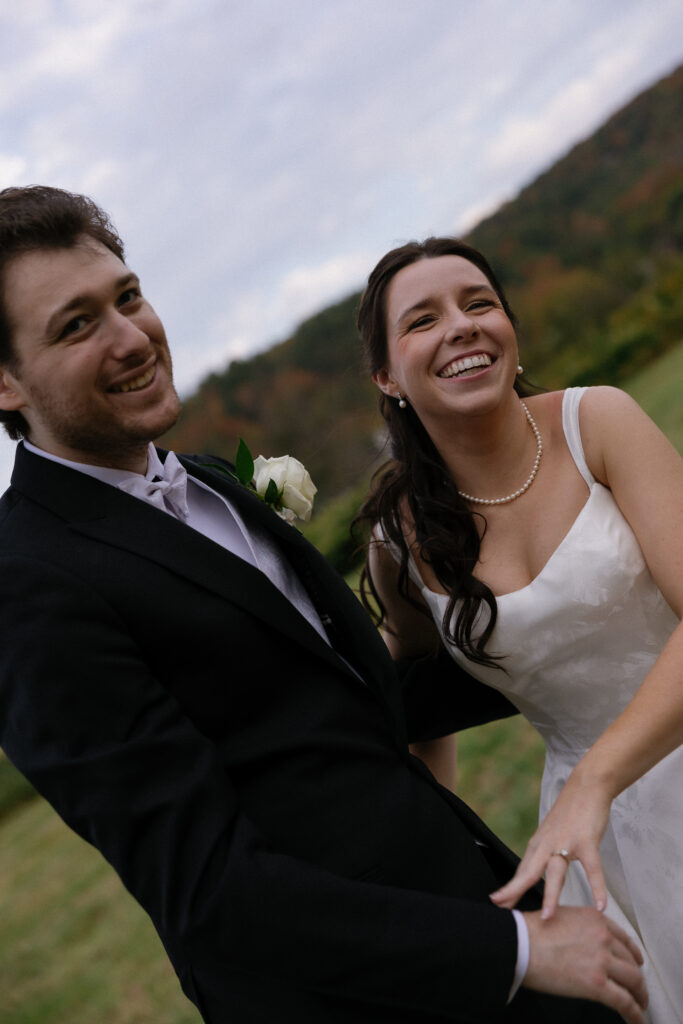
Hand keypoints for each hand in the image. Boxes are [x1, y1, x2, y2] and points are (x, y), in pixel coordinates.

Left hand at [490, 772, 610, 917]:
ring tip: (548, 917)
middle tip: (503, 910)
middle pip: (528, 871)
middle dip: (515, 891)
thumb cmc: (570, 813)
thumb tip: (535, 872)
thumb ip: (543, 852)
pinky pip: (592, 869)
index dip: (510, 888)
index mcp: (538, 844)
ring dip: (552, 895)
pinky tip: (601, 906)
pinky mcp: (586, 841)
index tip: (497, 903)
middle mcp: (547, 844)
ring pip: (556, 872)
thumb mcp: (551, 833)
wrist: (587, 785)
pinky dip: (597, 888)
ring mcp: (566, 843)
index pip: (521, 871)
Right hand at [523, 906, 647, 1022]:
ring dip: (640, 996)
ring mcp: (602, 960)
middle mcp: (603, 936)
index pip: (624, 939)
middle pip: (631, 961)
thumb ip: (582, 927)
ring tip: (640, 1005)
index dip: (634, 954)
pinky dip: (635, 1014)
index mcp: (595, 919)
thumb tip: (588, 942)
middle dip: (637, 977)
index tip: (637, 962)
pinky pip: (625, 1002)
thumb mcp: (563, 915)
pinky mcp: (597, 984)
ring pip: (634, 981)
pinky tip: (637, 1019)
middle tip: (638, 988)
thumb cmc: (532, 931)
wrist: (520, 943)